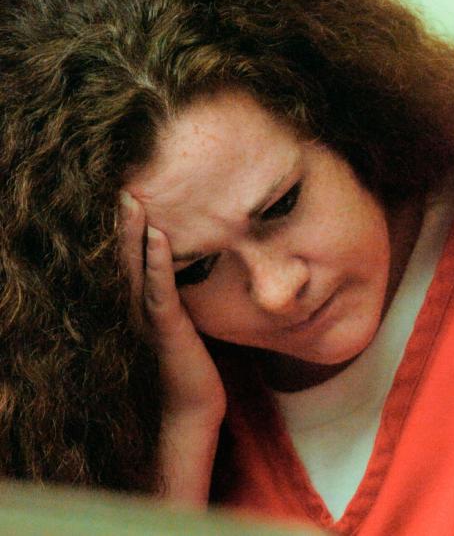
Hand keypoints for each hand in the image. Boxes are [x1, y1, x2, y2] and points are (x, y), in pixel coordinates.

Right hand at [120, 192, 224, 504]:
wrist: (195, 405)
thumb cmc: (192, 362)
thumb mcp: (185, 320)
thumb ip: (181, 293)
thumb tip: (197, 262)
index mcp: (142, 302)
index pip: (130, 257)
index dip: (126, 226)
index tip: (128, 192)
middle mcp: (137, 307)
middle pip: (124, 256)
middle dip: (122, 221)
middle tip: (120, 182)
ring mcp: (148, 318)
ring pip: (135, 268)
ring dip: (132, 233)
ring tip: (131, 198)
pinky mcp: (166, 329)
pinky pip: (159, 290)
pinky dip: (157, 263)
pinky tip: (158, 238)